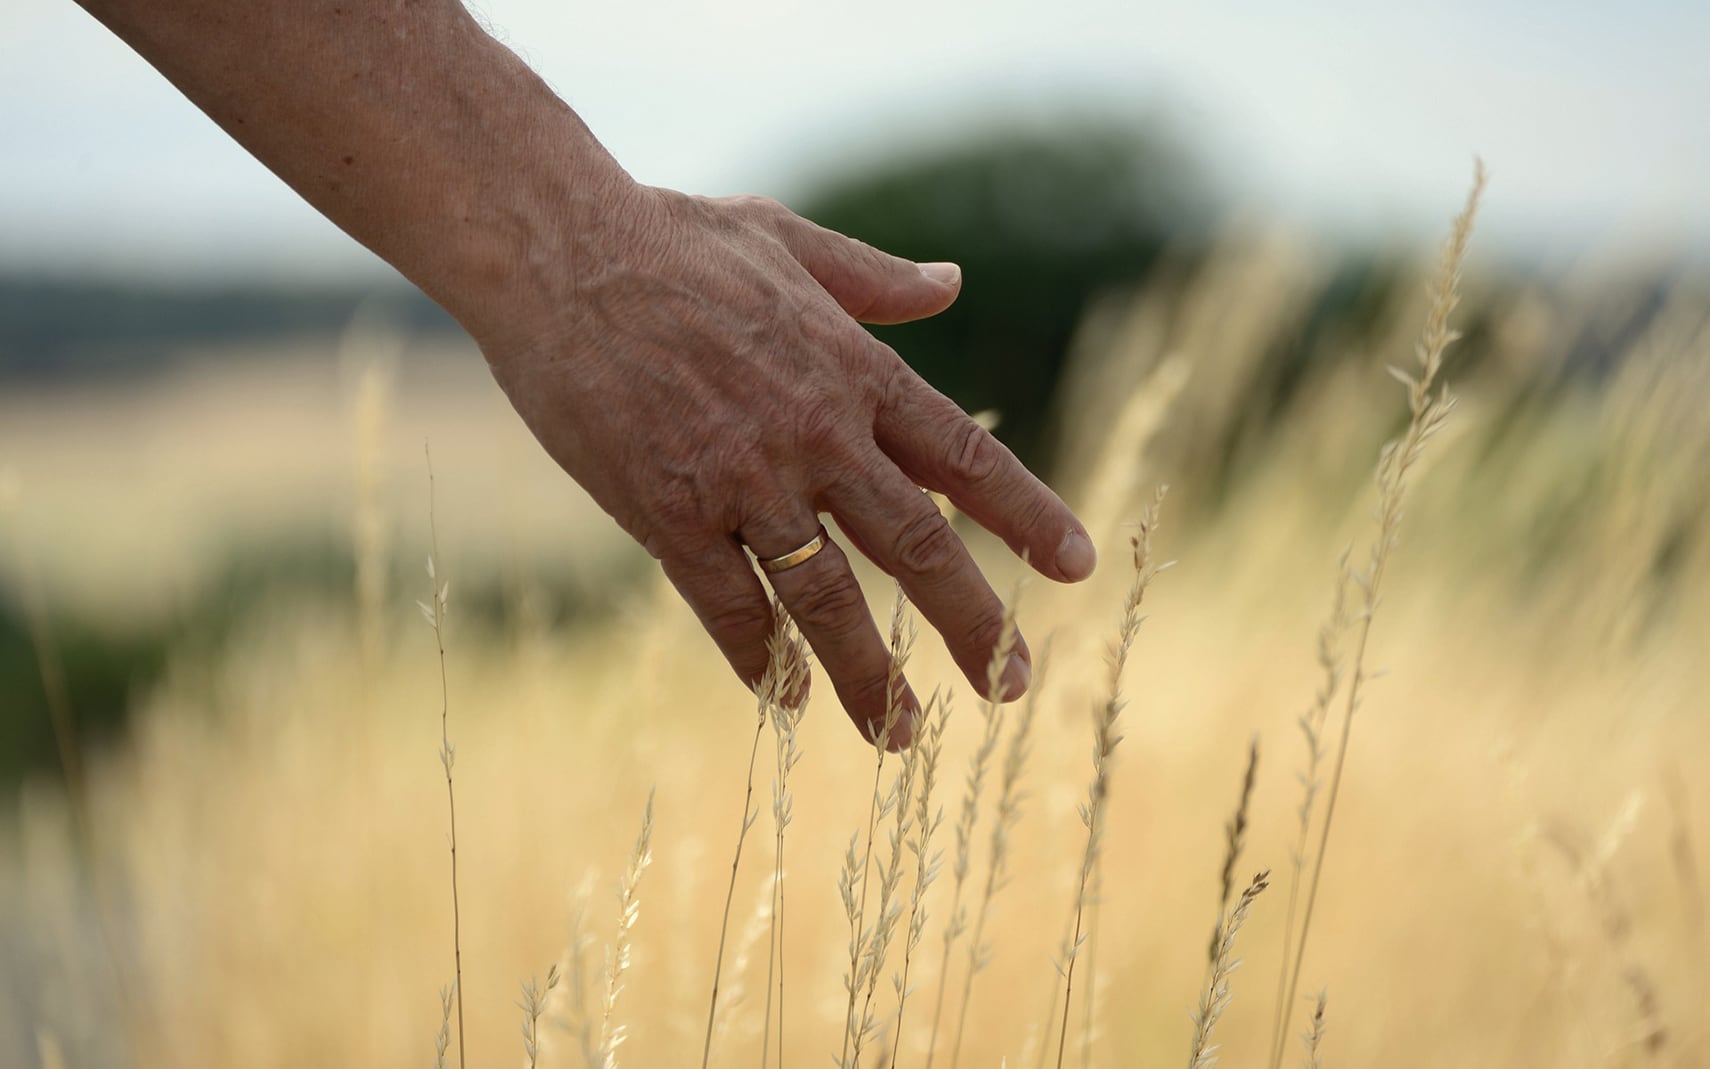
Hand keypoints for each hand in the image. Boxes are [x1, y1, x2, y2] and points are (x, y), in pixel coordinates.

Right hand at [483, 183, 1096, 746]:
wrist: (557, 253)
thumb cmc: (673, 239)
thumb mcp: (789, 239)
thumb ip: (875, 280)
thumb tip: (953, 284)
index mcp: (855, 371)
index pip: (967, 459)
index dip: (1029, 517)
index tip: (1079, 567)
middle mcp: (816, 434)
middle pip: (916, 548)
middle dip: (973, 624)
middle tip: (1013, 684)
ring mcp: (743, 480)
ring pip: (826, 599)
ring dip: (868, 675)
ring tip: (902, 734)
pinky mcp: (669, 512)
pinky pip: (726, 606)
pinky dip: (758, 657)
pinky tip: (780, 696)